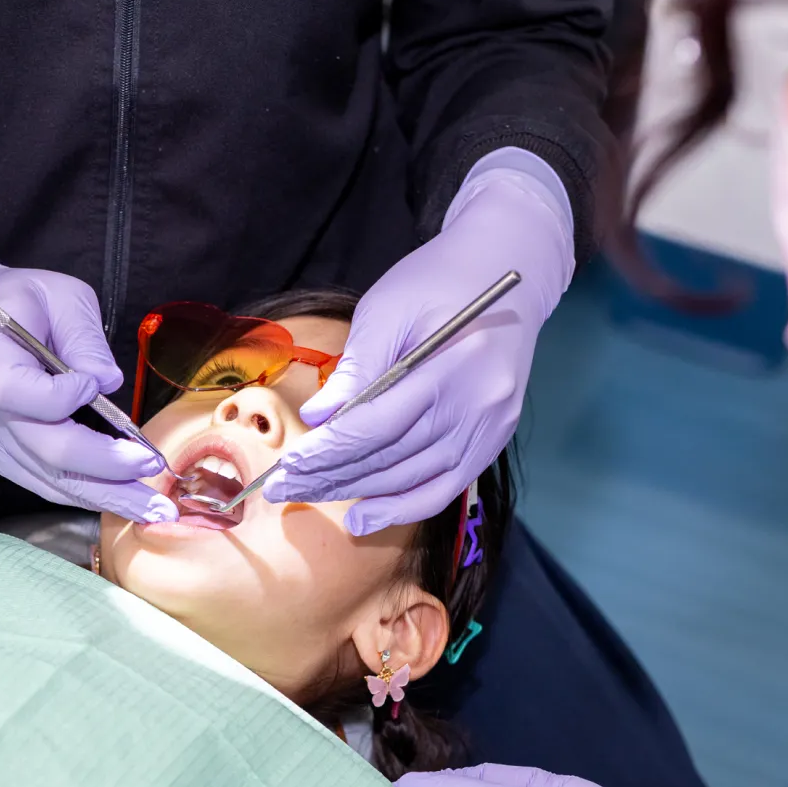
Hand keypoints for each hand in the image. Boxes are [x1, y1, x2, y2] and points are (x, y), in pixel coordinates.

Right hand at [0, 201, 175, 523]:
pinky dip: (83, 494)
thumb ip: (83, 335)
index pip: (30, 398)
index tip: (92, 384)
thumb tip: (109, 382)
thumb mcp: (50, 293)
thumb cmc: (4, 302)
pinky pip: (42, 484)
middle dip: (107, 467)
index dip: (67, 397)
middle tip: (152, 467)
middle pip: (48, 453)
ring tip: (153, 509)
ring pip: (49, 481)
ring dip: (105, 497)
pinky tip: (121, 500)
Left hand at [265, 151, 577, 533]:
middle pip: (393, 457)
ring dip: (358, 493)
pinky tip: (365, 517)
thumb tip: (318, 418)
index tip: (288, 464)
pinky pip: (446, 486)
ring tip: (312, 496)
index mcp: (453, 365)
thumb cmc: (436, 282)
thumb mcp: (386, 309)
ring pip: (414, 478)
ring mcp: (491, 426)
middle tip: (283, 488)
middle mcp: (479, 405)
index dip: (330, 450)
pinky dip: (404, 506)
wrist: (503, 269)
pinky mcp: (494, 437)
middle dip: (333, 476)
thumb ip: (356, 367)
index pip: (378, 425)